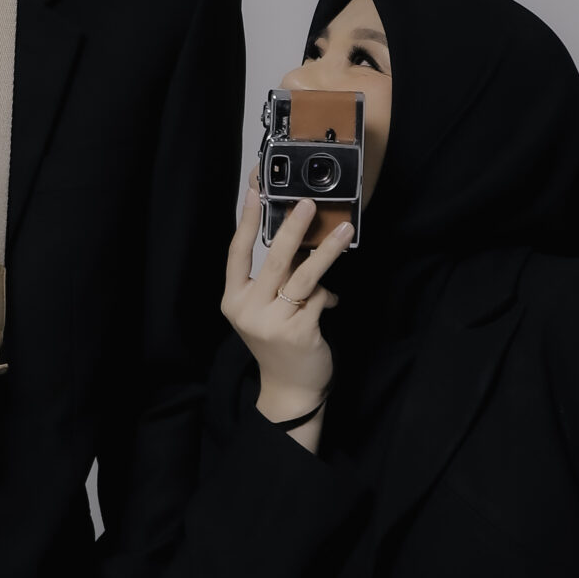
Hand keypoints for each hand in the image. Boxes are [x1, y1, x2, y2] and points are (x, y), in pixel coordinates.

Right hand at [223, 174, 356, 443]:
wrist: (290, 388)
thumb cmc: (278, 341)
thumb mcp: (265, 310)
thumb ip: (274, 280)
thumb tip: (301, 242)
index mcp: (233, 300)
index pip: (236, 252)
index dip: (245, 219)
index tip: (255, 189)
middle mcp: (247, 310)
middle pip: (273, 259)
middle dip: (293, 227)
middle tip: (309, 203)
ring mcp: (271, 322)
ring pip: (302, 276)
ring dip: (326, 251)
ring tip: (344, 231)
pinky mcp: (298, 332)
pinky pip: (318, 299)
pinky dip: (327, 296)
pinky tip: (330, 302)